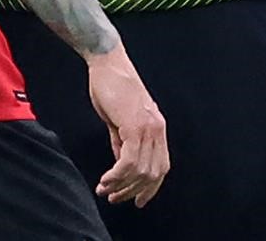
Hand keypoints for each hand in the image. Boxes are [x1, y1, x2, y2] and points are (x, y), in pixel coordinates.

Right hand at [85, 43, 168, 205]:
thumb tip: (121, 166)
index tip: (137, 201)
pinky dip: (116, 175)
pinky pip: (129, 161)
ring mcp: (148, 128)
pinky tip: (105, 179)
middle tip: (114, 198)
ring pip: (140, 171)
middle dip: (133, 191)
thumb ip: (122, 143)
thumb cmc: (111, 86)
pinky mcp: (135, 126)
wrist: (107, 62)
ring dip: (121, 186)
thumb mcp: (119, 120)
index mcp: (157, 128)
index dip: (150, 188)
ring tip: (104, 190)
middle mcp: (157, 130)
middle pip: (153, 174)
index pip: (161, 167)